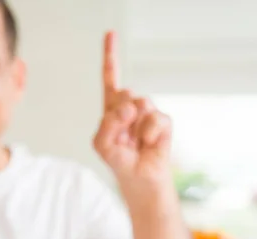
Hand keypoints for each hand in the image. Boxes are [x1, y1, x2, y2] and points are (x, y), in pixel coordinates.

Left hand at [93, 31, 172, 186]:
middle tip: (123, 136)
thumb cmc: (119, 159)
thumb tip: (129, 107)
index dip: (110, 56)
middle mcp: (130, 106)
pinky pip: (154, 119)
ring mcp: (148, 113)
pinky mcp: (163, 122)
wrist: (139, 178)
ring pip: (139, 104)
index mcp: (112, 108)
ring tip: (135, 142)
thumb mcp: (102, 143)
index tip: (110, 34)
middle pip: (123, 93)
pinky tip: (148, 144)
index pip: (111, 79)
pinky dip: (149, 134)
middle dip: (119, 115)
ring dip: (134, 127)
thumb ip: (108, 123)